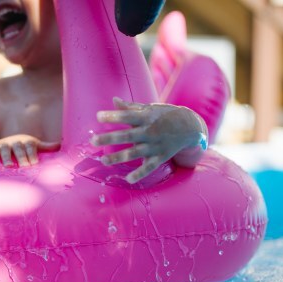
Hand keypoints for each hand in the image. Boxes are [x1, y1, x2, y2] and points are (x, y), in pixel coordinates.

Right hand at [0, 135, 59, 166]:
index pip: (30, 145)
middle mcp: (14, 142)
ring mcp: (2, 144)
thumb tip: (59, 145)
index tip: (34, 163)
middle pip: (18, 148)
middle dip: (21, 157)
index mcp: (26, 142)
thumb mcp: (35, 147)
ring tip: (9, 166)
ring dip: (7, 157)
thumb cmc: (24, 150)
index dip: (32, 153)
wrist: (5, 147)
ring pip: (4, 149)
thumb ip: (45, 147)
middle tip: (25, 166)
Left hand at [91, 97, 207, 182]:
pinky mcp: (160, 157)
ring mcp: (155, 146)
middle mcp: (149, 132)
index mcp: (146, 117)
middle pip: (127, 136)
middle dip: (109, 138)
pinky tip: (128, 179)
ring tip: (103, 161)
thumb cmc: (164, 116)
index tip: (98, 116)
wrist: (189, 127)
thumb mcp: (149, 109)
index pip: (127, 116)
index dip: (113, 116)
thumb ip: (130, 107)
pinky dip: (140, 174)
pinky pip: (149, 167)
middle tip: (93, 141)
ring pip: (134, 153)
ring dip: (118, 157)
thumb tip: (113, 100)